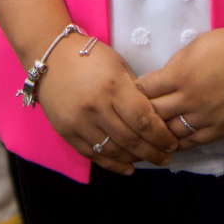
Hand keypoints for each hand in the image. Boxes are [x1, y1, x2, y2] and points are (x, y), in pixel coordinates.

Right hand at [37, 37, 178, 174]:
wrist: (51, 56)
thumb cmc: (90, 56)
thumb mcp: (118, 65)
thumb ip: (136, 90)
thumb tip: (155, 114)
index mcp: (113, 86)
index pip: (143, 119)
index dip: (161, 136)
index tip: (172, 143)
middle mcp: (97, 107)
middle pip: (130, 139)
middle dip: (153, 152)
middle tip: (166, 157)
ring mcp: (80, 122)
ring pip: (113, 151)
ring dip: (135, 159)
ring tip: (150, 160)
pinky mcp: (67, 133)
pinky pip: (93, 155)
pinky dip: (112, 164)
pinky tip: (127, 167)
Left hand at [136, 28, 223, 147]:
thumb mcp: (196, 45)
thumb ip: (175, 65)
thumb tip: (160, 81)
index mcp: (180, 75)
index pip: (145, 89)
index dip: (136, 91)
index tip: (131, 92)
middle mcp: (189, 99)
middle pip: (154, 113)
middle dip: (142, 113)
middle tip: (134, 115)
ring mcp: (205, 117)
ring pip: (170, 132)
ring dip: (158, 132)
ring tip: (149, 132)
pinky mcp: (220, 129)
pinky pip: (192, 142)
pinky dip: (178, 142)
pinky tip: (170, 141)